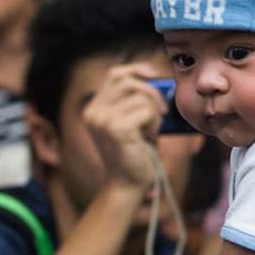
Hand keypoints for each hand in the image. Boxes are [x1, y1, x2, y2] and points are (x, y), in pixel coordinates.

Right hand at [82, 62, 168, 191]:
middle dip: (151, 92)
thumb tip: (155, 78)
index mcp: (94, 109)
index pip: (115, 75)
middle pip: (128, 81)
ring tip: (150, 132)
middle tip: (162, 112)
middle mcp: (93, 112)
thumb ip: (136, 100)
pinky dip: (155, 123)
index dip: (136, 69)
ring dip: (154, 114)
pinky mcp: (116, 129)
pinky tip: (149, 138)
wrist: (128, 184)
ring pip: (141, 97)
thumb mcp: (133, 122)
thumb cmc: (135, 153)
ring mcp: (102, 120)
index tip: (154, 75)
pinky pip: (147, 111)